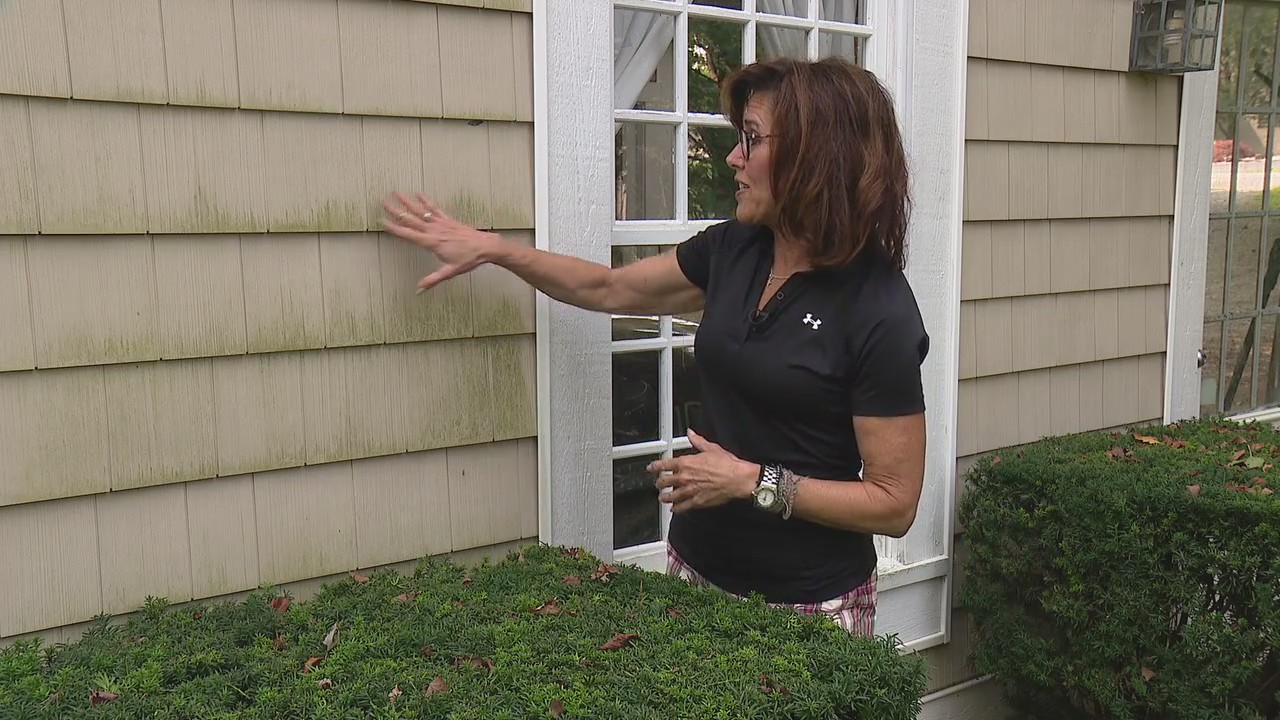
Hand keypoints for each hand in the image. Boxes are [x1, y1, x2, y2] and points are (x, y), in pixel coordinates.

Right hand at [381, 192, 501, 291]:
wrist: (485, 246)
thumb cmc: (469, 259)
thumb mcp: (450, 271)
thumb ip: (433, 280)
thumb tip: (419, 290)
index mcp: (432, 242)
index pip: (408, 234)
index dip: (394, 228)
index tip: (382, 221)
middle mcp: (434, 230)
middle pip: (411, 219)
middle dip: (396, 211)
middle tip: (384, 202)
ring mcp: (441, 223)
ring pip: (421, 211)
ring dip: (408, 202)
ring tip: (396, 192)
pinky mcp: (449, 220)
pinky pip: (435, 209)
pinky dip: (426, 201)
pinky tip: (420, 194)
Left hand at [650, 429, 758, 512]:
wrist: (737, 479)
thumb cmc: (727, 465)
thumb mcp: (711, 448)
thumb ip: (698, 441)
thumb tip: (691, 434)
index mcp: (686, 463)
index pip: (664, 465)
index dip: (655, 467)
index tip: (651, 468)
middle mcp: (685, 477)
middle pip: (664, 482)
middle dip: (659, 483)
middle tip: (658, 484)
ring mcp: (690, 490)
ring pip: (670, 496)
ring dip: (664, 497)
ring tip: (662, 498)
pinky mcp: (697, 502)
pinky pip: (682, 507)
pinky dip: (677, 508)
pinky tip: (675, 508)